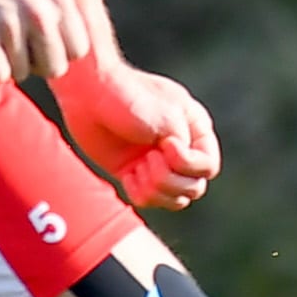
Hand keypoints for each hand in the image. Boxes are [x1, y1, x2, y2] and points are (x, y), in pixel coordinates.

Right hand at [0, 0, 95, 82]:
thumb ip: (61, 10)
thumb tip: (77, 51)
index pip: (79, 49)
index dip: (61, 53)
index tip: (42, 44)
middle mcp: (39, 10)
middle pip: (55, 68)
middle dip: (38, 65)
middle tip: (20, 48)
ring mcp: (11, 23)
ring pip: (24, 73)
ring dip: (10, 63)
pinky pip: (0, 75)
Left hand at [53, 53, 220, 209]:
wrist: (89, 95)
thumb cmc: (130, 97)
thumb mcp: (166, 117)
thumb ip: (184, 146)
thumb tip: (179, 169)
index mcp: (196, 130)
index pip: (208, 167)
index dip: (188, 164)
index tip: (165, 145)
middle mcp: (182, 149)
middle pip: (194, 187)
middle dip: (169, 180)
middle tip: (148, 159)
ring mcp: (159, 163)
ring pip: (175, 199)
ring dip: (156, 190)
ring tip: (138, 168)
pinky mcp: (136, 173)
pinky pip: (150, 200)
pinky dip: (140, 194)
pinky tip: (127, 175)